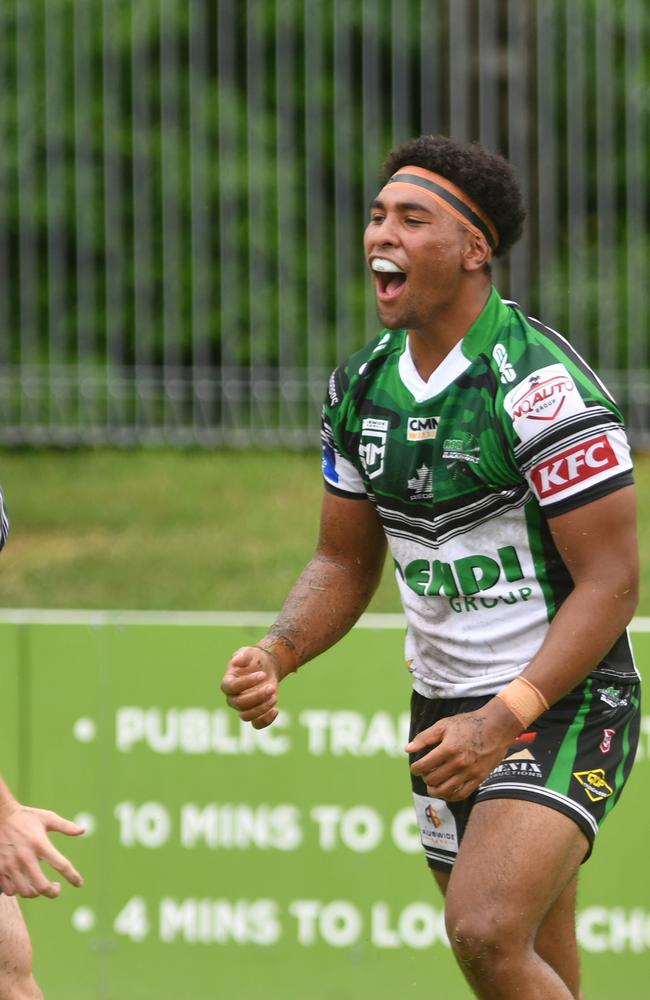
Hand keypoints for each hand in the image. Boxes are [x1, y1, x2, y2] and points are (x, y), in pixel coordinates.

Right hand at [0, 801, 84, 897]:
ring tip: (39, 886)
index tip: (79, 883)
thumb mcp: (47, 818)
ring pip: (25, 891)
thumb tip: (84, 830)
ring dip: (35, 892)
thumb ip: (65, 826)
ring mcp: (10, 864)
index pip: (61, 865)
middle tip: (56, 889)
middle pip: (42, 886)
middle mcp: (25, 856)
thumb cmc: (25, 817)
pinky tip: (22, 883)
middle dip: (52, 892)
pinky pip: (9, 890)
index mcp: (40, 843)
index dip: (72, 876)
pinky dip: (17, 890)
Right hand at [221, 645, 280, 728]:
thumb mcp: (249, 652)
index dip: (246, 682)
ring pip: (246, 716)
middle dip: (257, 696)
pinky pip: (256, 724)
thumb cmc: (254, 659)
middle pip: (240, 704)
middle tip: (272, 687)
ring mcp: (243, 708)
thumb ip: (242, 655)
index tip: (262, 674)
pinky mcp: (254, 713)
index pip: (232, 687)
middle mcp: (233, 697)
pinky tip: (276, 710)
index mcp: (228, 682)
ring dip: (261, 709)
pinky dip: (266, 721)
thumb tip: (235, 661)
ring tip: (275, 697)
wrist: (266, 667)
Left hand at [406, 698, 521, 801]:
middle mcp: (459, 763)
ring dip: (434, 790)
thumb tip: (408, 749)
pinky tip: (445, 792)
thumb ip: (424, 737)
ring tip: (431, 786)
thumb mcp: (444, 725)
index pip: (424, 766)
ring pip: (445, 790)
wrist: (497, 727)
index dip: (416, 768)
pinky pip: (461, 794)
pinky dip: (450, 796)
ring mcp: (470, 773)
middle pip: (433, 779)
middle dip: (425, 777)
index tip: (415, 767)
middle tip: (424, 773)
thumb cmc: (468, 724)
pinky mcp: (479, 778)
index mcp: (448, 748)